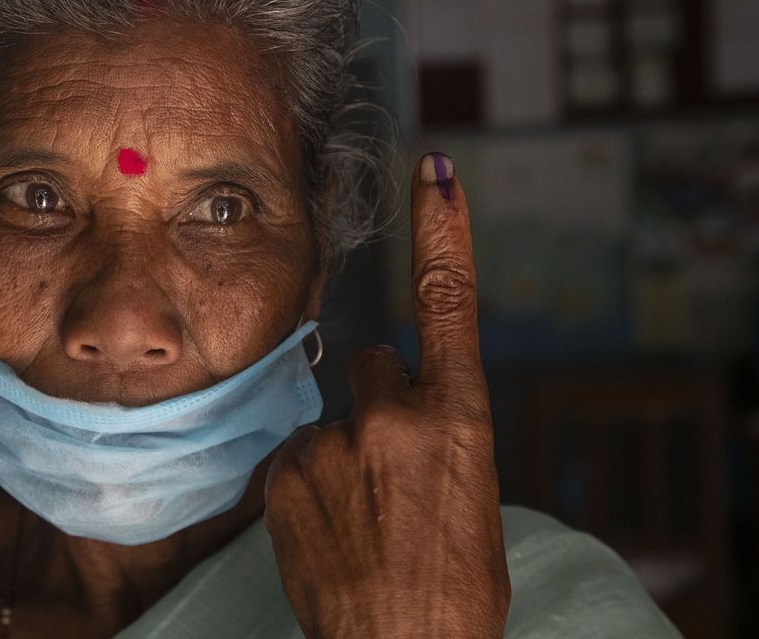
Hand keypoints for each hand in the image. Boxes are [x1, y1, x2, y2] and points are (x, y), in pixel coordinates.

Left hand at [264, 153, 510, 637]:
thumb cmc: (456, 587)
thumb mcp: (473, 497)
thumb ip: (438, 437)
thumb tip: (408, 418)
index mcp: (461, 419)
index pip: (450, 302)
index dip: (444, 232)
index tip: (433, 172)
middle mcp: (395, 415)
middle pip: (374, 367)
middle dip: (382, 406)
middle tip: (393, 476)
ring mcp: (334, 442)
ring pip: (334, 420)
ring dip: (344, 453)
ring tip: (363, 521)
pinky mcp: (285, 471)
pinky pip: (297, 457)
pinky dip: (311, 484)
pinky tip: (330, 531)